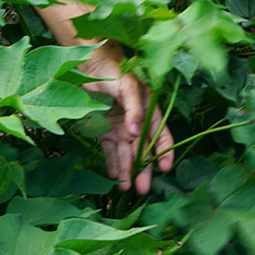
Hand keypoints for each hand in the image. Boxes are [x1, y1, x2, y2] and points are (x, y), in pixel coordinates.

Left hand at [76, 45, 175, 194]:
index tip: (165, 168)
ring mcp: (120, 128)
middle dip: (144, 170)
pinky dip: (112, 164)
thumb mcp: (129, 87)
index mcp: (149, 111)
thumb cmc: (115, 71)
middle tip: (142, 189)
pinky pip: (109, 151)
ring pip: (126, 154)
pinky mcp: (103, 130)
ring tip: (126, 189)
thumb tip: (137, 133)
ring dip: (127, 171)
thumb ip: (135, 109)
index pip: (160, 135)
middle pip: (143, 151)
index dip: (164, 152)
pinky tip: (114, 177)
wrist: (90, 64)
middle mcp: (136, 123)